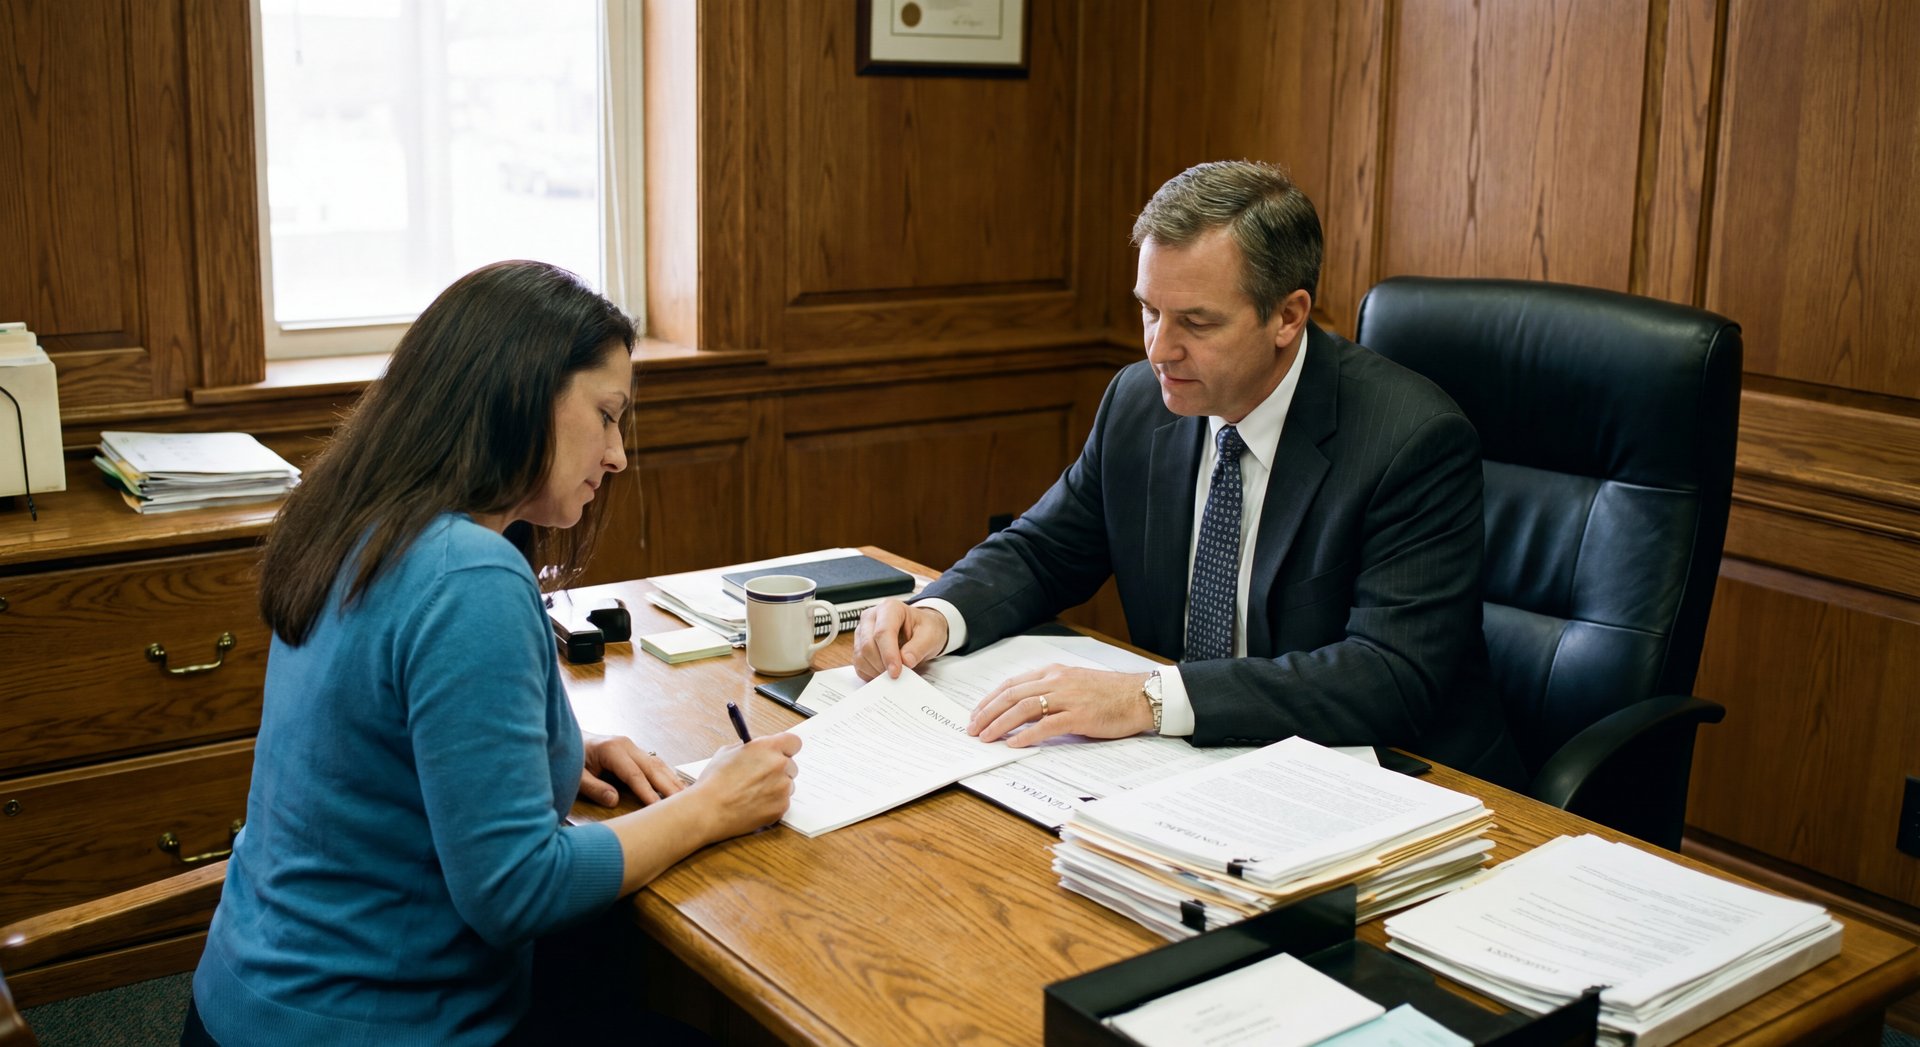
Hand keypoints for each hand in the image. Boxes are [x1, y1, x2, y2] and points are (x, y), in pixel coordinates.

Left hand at [579, 734, 682, 805]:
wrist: (569, 739)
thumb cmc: (571, 759)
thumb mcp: (576, 776)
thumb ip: (594, 788)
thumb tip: (614, 801)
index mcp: (612, 749)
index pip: (634, 774)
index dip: (647, 792)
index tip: (657, 807)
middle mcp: (627, 745)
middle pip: (653, 768)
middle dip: (669, 786)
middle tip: (683, 803)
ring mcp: (633, 746)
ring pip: (658, 764)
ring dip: (673, 780)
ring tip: (687, 797)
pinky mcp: (635, 751)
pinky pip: (656, 763)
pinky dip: (668, 775)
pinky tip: (677, 786)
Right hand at [689, 733, 802, 838]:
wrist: (708, 810)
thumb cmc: (714, 781)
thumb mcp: (728, 752)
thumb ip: (751, 748)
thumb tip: (760, 749)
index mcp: (767, 747)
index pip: (794, 742)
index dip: (786, 749)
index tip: (781, 753)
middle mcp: (779, 765)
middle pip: (791, 765)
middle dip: (779, 770)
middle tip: (762, 777)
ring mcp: (783, 788)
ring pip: (788, 785)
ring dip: (777, 788)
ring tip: (753, 794)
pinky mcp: (781, 807)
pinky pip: (783, 802)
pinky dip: (772, 804)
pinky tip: (754, 805)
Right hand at [853, 598, 948, 680]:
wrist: (920, 630)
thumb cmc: (924, 628)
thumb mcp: (930, 636)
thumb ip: (919, 648)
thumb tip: (905, 661)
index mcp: (890, 608)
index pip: (883, 632)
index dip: (888, 654)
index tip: (896, 672)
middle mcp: (872, 617)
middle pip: (868, 645)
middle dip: (882, 665)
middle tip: (898, 675)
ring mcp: (862, 631)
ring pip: (861, 656)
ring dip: (876, 670)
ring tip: (894, 672)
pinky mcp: (859, 645)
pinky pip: (859, 664)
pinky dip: (870, 673)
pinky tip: (884, 672)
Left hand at [968, 666, 1153, 747]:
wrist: (1140, 696)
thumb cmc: (1109, 693)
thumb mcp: (1074, 685)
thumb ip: (1050, 693)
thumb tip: (1024, 712)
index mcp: (1053, 673)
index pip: (1012, 684)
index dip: (990, 699)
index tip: (976, 713)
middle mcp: (1057, 681)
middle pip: (1012, 695)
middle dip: (987, 713)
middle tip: (972, 729)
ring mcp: (1068, 698)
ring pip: (1023, 708)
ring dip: (1000, 724)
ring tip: (986, 737)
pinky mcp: (1079, 716)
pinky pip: (1046, 725)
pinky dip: (1027, 735)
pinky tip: (1014, 745)